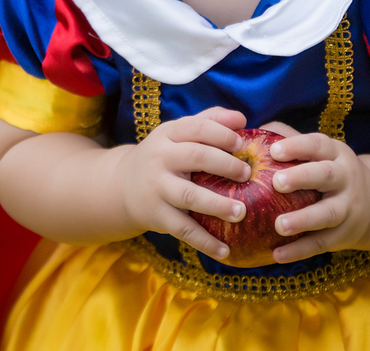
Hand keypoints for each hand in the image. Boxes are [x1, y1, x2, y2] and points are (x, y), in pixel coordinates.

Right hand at [115, 107, 251, 259]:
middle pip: (196, 156)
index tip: (242, 143)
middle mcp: (160, 158)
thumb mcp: (177, 134)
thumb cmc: (165, 156)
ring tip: (241, 212)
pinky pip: (183, 229)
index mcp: (168, 134)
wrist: (122, 186)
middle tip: (248, 174)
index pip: (197, 128)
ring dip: (217, 204)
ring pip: (189, 195)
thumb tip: (241, 118)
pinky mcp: (156, 215)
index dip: (222, 134)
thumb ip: (209, 121)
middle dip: (225, 164)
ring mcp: (157, 188)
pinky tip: (225, 251)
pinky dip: (204, 241)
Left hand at [265, 131, 369, 263]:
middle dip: (302, 177)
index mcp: (335, 153)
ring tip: (279, 225)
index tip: (273, 151)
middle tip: (276, 182)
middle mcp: (345, 178)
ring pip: (327, 213)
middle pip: (326, 175)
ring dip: (303, 220)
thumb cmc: (328, 171)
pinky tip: (277, 255)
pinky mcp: (344, 235)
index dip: (296, 146)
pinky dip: (300, 250)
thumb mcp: (318, 152)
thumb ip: (287, 140)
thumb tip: (248, 134)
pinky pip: (321, 243)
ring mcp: (347, 207)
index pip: (317, 145)